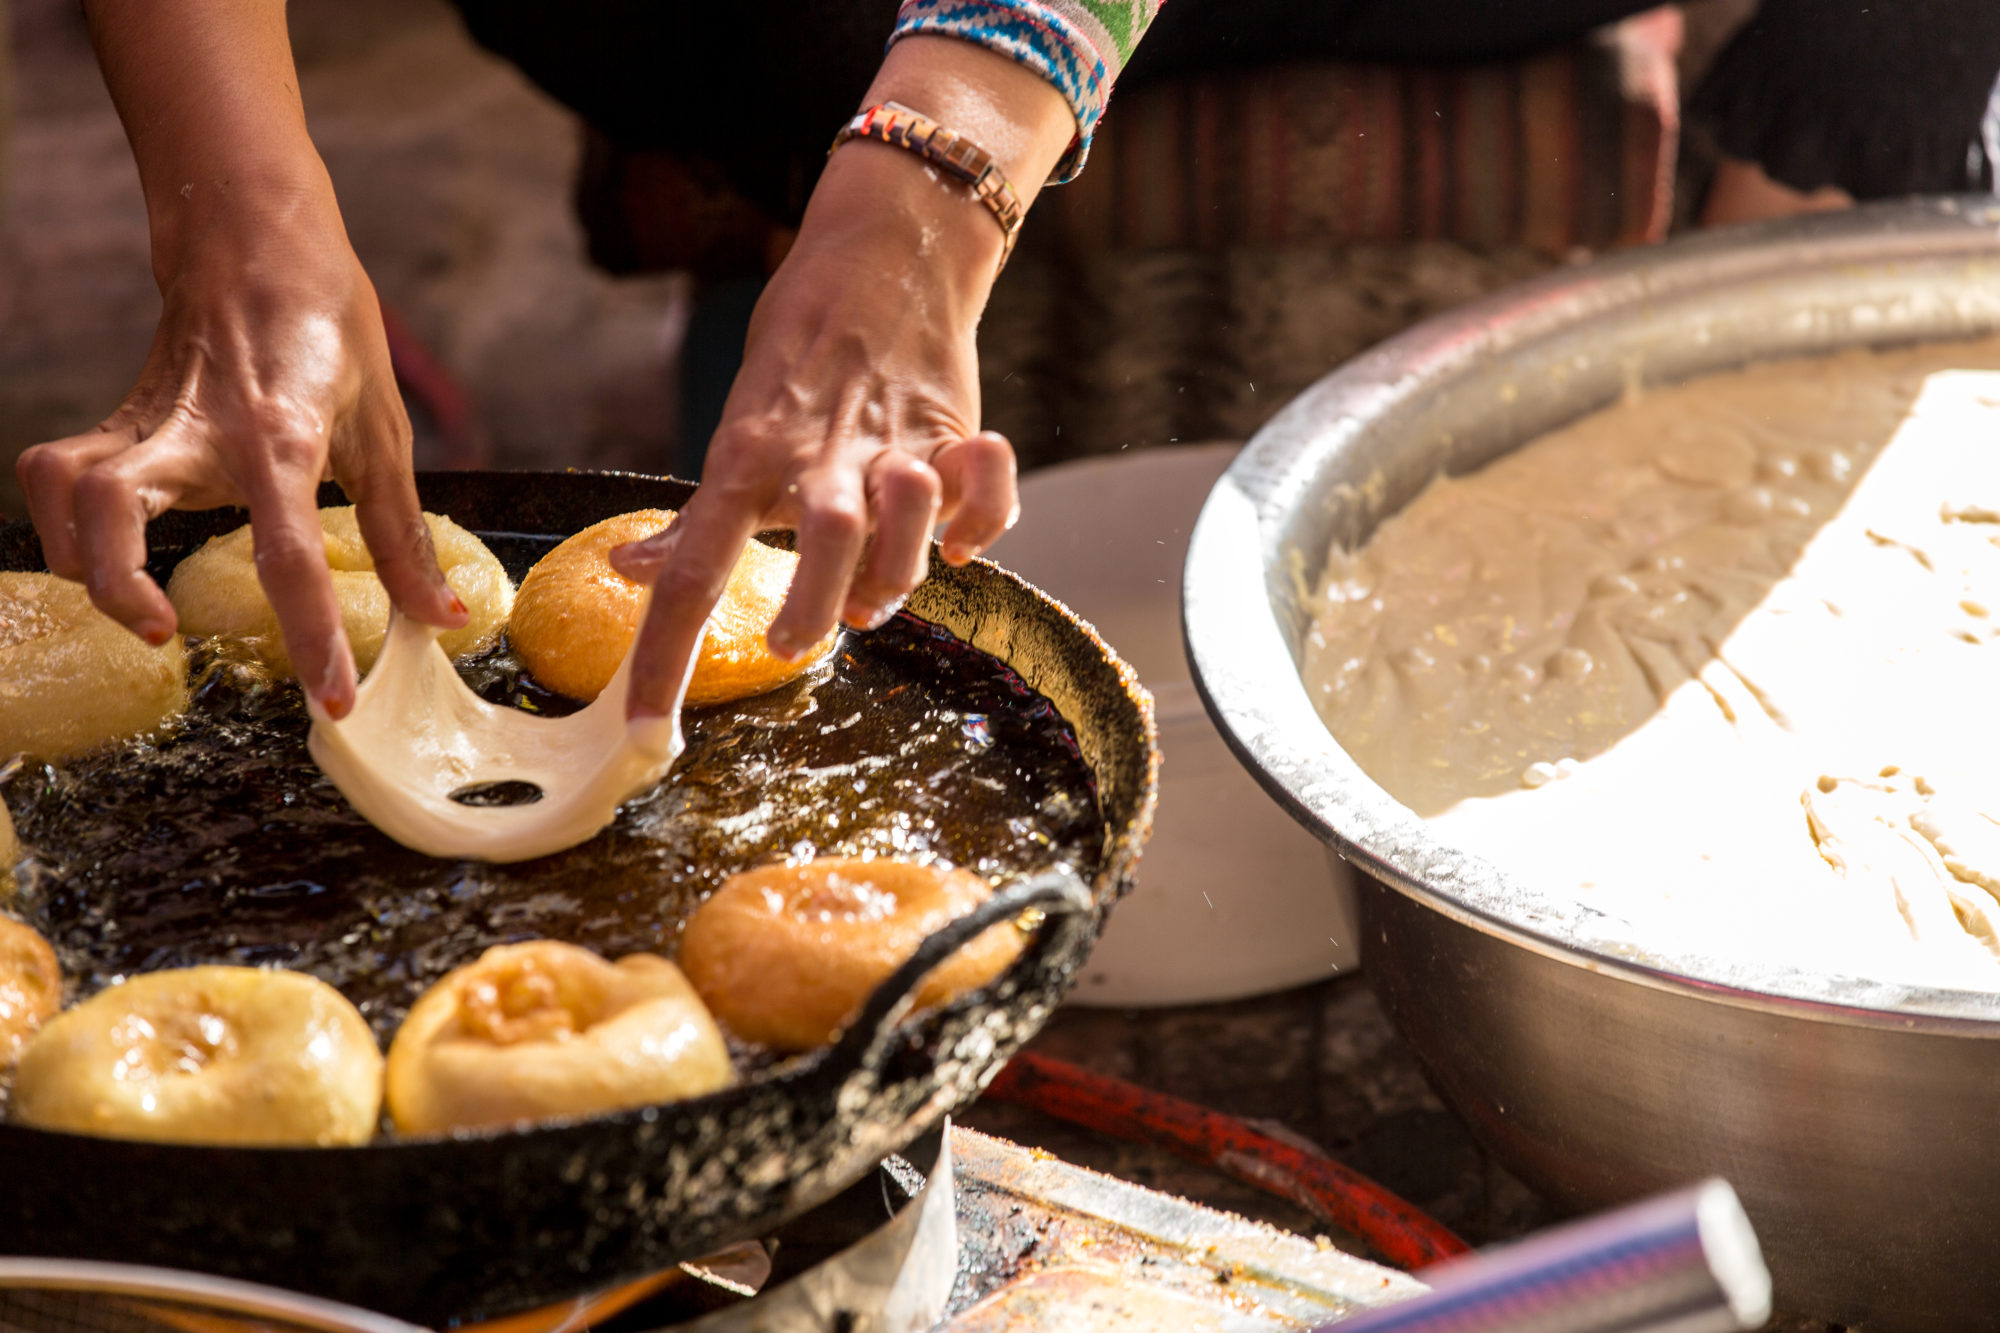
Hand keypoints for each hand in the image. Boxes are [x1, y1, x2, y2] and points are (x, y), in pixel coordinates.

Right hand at [16, 186, 463, 715]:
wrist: (255, 238)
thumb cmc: (328, 327)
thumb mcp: (385, 426)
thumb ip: (403, 533)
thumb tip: (440, 620)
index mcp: (281, 434)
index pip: (290, 552)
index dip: (312, 633)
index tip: (332, 698)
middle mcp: (199, 429)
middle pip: (110, 503)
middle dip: (118, 582)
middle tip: (163, 633)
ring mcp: (146, 421)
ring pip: (63, 486)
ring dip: (79, 558)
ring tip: (137, 609)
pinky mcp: (118, 422)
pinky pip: (59, 476)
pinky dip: (66, 528)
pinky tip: (108, 561)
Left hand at [612, 36, 1074, 717]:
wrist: (885, 257)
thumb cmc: (799, 355)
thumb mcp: (737, 426)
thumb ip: (700, 512)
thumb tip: (629, 569)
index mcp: (750, 453)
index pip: (694, 565)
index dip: (664, 652)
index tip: (646, 727)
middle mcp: (824, 452)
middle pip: (820, 539)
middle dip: (810, 606)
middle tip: (793, 642)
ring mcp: (896, 441)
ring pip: (908, 517)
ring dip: (895, 573)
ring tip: (871, 599)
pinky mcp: (957, 433)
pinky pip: (985, 490)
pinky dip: (981, 525)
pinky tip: (959, 544)